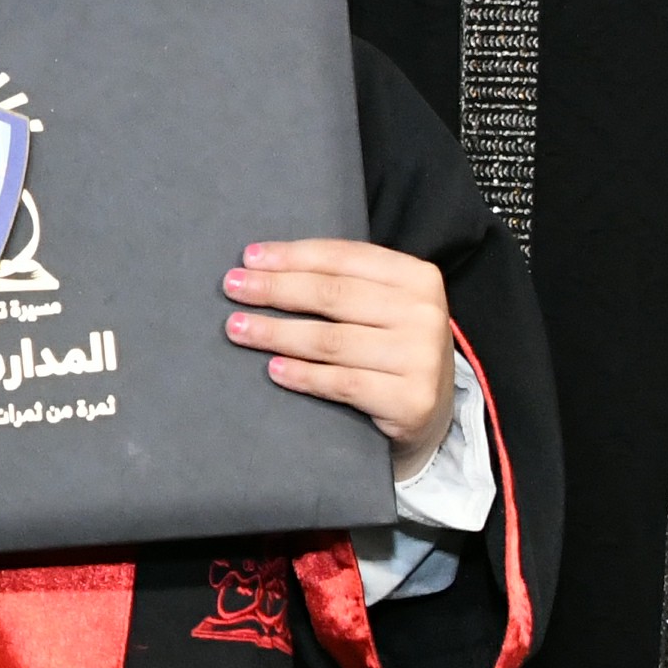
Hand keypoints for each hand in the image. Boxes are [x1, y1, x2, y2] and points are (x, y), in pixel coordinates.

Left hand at [225, 235, 456, 458]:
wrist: (434, 410)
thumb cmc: (393, 348)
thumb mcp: (384, 305)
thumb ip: (345, 282)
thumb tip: (264, 265)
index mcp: (418, 276)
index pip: (344, 258)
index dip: (292, 256)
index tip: (249, 258)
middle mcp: (425, 313)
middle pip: (333, 295)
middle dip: (275, 289)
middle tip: (233, 289)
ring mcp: (421, 357)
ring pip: (332, 341)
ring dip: (277, 334)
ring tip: (238, 329)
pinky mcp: (412, 399)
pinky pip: (343, 384)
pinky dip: (304, 376)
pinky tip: (274, 369)